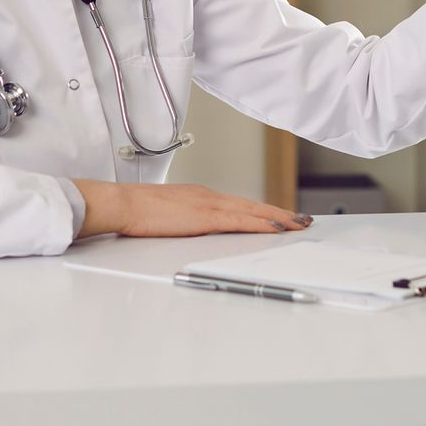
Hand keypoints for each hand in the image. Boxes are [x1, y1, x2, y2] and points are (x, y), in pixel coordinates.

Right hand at [74, 179, 312, 238]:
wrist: (122, 203)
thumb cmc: (137, 211)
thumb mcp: (169, 214)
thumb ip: (187, 220)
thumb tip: (196, 229)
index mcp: (202, 196)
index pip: (241, 203)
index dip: (264, 210)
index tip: (282, 215)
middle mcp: (210, 196)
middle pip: (254, 204)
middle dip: (280, 212)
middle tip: (303, 218)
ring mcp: (209, 204)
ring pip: (253, 210)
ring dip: (279, 217)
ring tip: (298, 224)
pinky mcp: (205, 216)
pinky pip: (241, 220)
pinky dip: (261, 223)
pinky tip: (276, 228)